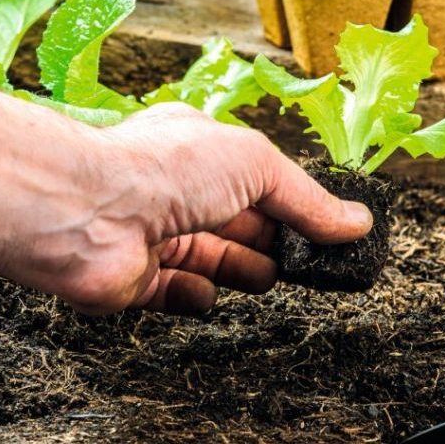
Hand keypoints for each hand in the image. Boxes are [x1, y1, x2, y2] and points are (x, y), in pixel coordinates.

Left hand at [0, 78, 372, 315]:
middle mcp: (175, 189)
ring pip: (212, 258)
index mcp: (199, 147)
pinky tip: (205, 293)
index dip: (291, 202)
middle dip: (272, 240)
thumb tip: (357, 222)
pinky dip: (195, 296)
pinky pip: (175, 293)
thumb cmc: (164, 170)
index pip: (257, 178)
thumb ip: (308, 201)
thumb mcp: (258, 167)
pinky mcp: (136, 280)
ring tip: (266, 276)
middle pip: (238, 222)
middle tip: (307, 261)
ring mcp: (154, 235)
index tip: (326, 230)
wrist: (87, 214)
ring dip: (241, 269)